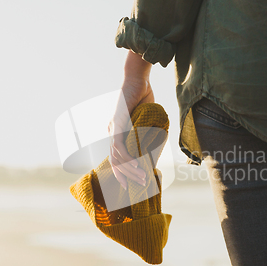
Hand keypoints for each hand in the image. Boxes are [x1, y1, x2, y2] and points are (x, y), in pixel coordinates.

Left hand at [108, 51, 153, 189]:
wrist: (139, 80)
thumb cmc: (144, 98)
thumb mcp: (146, 121)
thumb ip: (146, 134)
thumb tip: (154, 148)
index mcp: (117, 133)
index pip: (116, 158)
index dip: (121, 172)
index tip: (128, 184)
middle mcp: (112, 133)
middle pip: (115, 161)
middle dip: (126, 176)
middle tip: (137, 186)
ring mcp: (113, 129)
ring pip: (118, 156)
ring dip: (130, 169)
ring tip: (142, 177)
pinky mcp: (117, 124)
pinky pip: (120, 146)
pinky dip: (128, 157)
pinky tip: (136, 165)